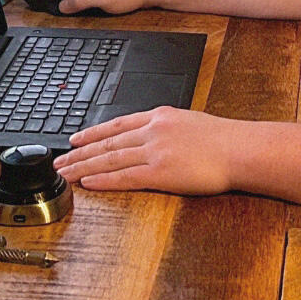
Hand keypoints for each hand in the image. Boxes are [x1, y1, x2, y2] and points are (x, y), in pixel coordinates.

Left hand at [53, 106, 238, 194]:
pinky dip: (103, 180)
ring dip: (83, 166)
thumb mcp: (190, 121)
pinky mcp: (160, 173)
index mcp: (159, 116)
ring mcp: (155, 151)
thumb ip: (167, 128)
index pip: (117, 124)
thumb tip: (154, 136)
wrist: (240, 149)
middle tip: (60, 159)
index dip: (92, 132)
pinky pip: (124, 177)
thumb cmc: (223, 140)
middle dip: (80, 152)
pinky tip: (89, 182)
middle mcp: (152, 131)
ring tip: (65, 173)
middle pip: (107, 142)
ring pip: (109, 159)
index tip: (75, 138)